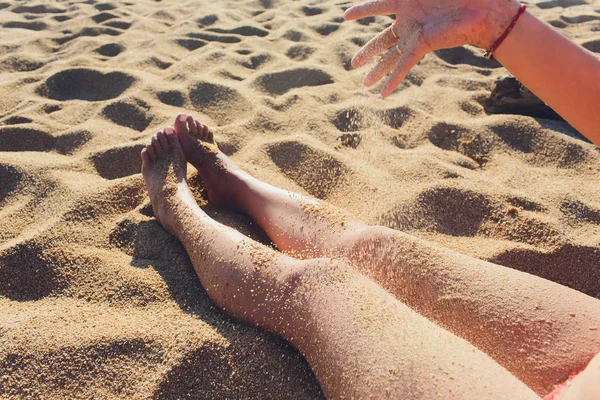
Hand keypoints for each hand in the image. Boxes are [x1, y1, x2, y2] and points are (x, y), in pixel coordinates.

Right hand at [344, 0, 520, 96]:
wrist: (485, 8)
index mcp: (408, 1)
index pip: (378, 6)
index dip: (362, 10)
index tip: (345, 17)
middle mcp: (409, 21)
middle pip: (382, 40)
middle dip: (367, 52)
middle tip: (353, 64)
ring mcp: (414, 35)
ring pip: (390, 56)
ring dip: (376, 70)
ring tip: (363, 83)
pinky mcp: (422, 45)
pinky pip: (403, 64)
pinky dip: (392, 79)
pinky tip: (382, 94)